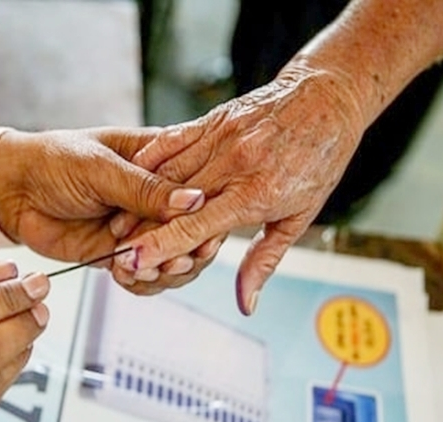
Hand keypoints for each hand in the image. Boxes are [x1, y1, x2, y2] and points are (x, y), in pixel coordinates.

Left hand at [0, 128, 204, 264]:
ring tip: (144, 269)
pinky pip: (146, 275)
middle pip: (194, 231)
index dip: (206, 216)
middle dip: (186, 250)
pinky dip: (141, 281)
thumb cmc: (53, 161)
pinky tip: (126, 275)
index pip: (201, 190)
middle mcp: (158, 197)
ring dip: (164, 270)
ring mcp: (141, 227)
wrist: (11, 190)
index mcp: (163, 161)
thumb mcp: (100, 168)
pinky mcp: (122, 253)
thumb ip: (144, 188)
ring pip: (174, 258)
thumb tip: (194, 200)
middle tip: (173, 261)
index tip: (202, 235)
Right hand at [111, 63, 365, 313]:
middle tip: (114, 251)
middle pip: (172, 203)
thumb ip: (264, 260)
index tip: (133, 261)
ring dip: (138, 199)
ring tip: (116, 223)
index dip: (161, 246)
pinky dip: (150, 160)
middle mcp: (234, 164)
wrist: (328, 97)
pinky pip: (172, 140)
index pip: (197, 226)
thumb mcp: (300, 217)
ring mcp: (221, 138)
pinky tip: (132, 176)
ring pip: (167, 172)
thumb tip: (246, 303)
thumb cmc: (318, 160)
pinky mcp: (213, 119)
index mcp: (256, 193)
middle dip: (140, 229)